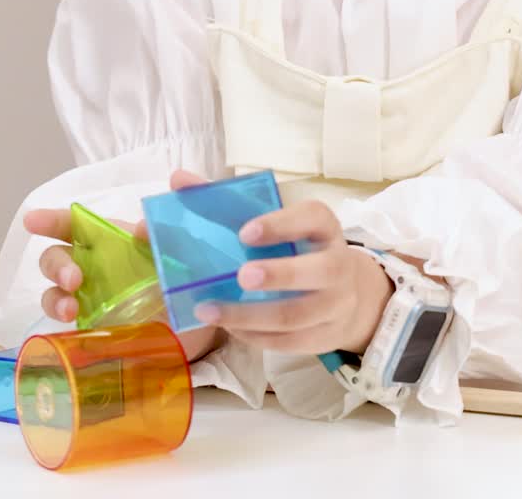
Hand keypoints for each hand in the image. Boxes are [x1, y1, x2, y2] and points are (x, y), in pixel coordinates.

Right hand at [23, 169, 219, 358]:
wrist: (204, 324)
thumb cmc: (191, 280)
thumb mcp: (185, 253)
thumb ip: (166, 235)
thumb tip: (141, 228)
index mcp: (116, 242)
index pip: (76, 225)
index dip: (52, 221)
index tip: (32, 221)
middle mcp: (98, 268)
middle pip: (57, 257)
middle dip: (56, 264)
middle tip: (74, 279)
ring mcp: (94, 299)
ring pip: (54, 292)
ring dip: (54, 296)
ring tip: (70, 309)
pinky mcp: (96, 327)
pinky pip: (67, 324)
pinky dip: (62, 323)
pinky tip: (73, 324)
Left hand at [192, 199, 393, 355]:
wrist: (343, 292)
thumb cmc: (293, 249)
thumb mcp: (271, 222)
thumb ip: (226, 203)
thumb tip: (178, 180)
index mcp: (322, 226)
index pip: (312, 217)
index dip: (281, 224)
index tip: (244, 232)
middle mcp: (338, 263)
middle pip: (319, 270)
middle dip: (279, 275)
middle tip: (240, 276)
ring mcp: (337, 303)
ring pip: (297, 314)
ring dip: (250, 315)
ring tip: (209, 311)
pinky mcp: (326, 335)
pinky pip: (291, 342)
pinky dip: (256, 337)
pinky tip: (229, 329)